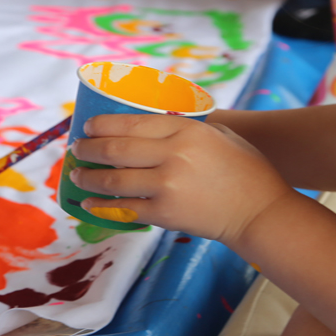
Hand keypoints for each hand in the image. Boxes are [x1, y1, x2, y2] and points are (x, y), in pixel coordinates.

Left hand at [70, 114, 294, 245]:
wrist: (260, 211)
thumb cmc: (245, 169)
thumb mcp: (219, 134)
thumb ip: (186, 126)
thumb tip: (153, 121)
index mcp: (186, 130)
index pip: (132, 123)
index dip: (103, 125)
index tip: (88, 126)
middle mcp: (172, 155)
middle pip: (115, 149)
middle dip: (88, 149)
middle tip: (76, 149)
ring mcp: (166, 186)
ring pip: (113, 179)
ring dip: (88, 178)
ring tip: (77, 176)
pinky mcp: (165, 213)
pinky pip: (124, 208)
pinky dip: (102, 206)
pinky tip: (89, 204)